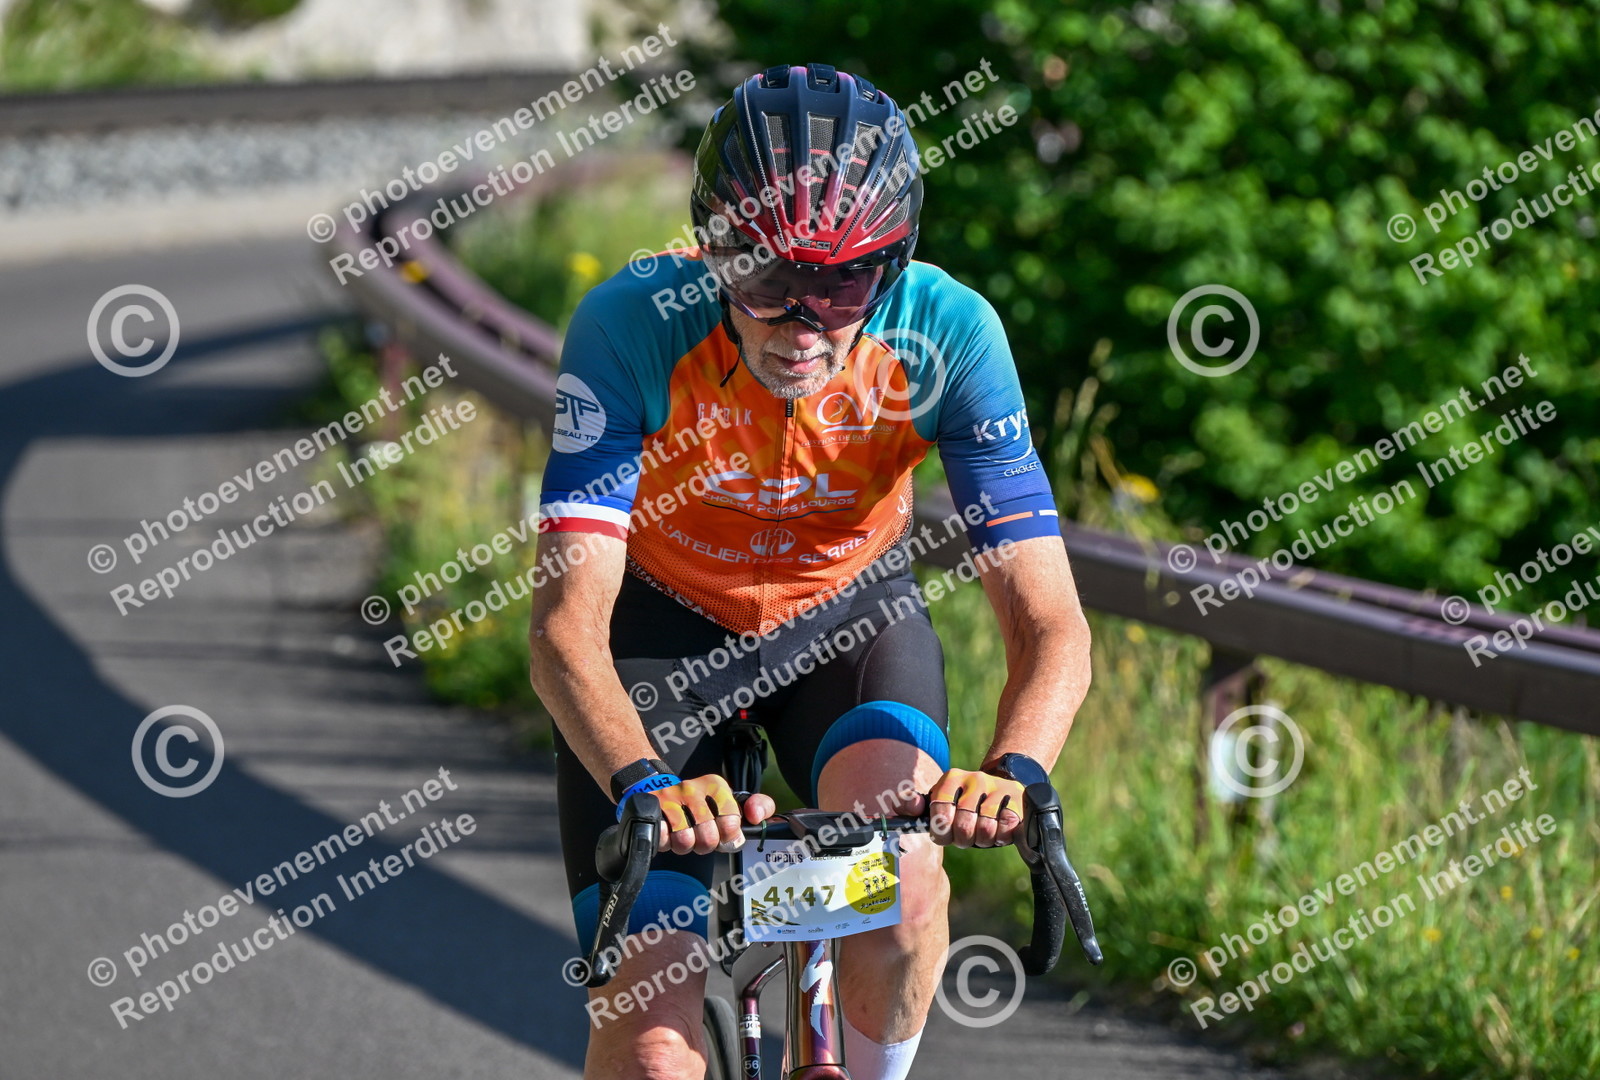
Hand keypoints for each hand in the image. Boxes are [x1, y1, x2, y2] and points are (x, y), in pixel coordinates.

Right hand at [650, 774, 774, 854]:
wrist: (658, 787)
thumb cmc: (701, 803)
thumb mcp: (731, 801)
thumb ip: (759, 806)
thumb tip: (756, 816)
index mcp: (715, 785)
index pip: (731, 821)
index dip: (729, 836)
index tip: (725, 834)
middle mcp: (692, 788)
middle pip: (708, 836)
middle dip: (706, 845)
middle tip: (703, 838)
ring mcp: (669, 798)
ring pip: (684, 840)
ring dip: (686, 846)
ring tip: (686, 836)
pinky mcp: (650, 809)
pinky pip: (662, 838)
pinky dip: (666, 843)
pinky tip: (669, 833)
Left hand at [922, 768, 1024, 847]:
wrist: (1001, 787)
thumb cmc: (964, 803)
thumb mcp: (939, 801)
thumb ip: (916, 806)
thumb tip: (908, 802)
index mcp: (951, 779)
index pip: (940, 813)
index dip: (941, 832)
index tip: (946, 835)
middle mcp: (974, 779)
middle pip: (964, 825)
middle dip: (963, 839)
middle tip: (965, 837)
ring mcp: (997, 787)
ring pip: (986, 829)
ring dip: (983, 840)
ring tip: (981, 834)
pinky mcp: (1016, 797)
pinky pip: (1007, 827)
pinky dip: (1001, 837)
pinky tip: (998, 831)